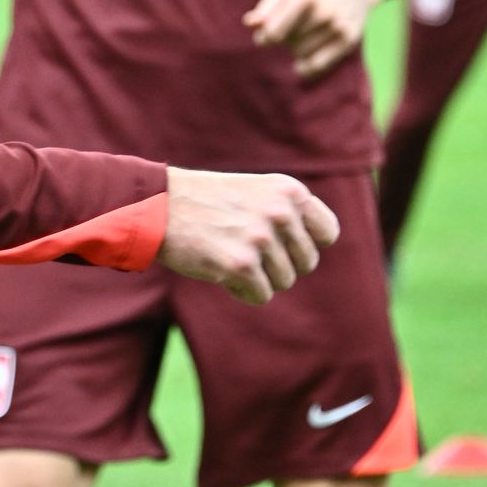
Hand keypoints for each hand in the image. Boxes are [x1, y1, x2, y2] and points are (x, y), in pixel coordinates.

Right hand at [159, 168, 338, 303]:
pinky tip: (219, 268)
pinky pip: (260, 295)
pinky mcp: (240, 264)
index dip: (306, 244)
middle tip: (245, 247)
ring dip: (258, 277)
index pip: (327, 232)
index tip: (284, 243)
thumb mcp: (256, 192)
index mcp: (288, 191)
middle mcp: (280, 212)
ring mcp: (260, 238)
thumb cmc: (207, 201)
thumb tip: (317, 248)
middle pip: (305, 263)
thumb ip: (289, 212)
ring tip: (228, 252)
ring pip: (283, 281)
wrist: (159, 205)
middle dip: (278, 263)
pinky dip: (241, 290)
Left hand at [242, 0, 379, 78]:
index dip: (264, 37)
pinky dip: (306, 66)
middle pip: (288, 43)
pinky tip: (302, 61)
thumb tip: (249, 24)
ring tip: (303, 33)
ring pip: (301, 54)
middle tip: (290, 26)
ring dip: (296, 48)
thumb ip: (267, 5)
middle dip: (284, 38)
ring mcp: (338, 27)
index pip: (274, 32)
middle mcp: (323, 13)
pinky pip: (318, 65)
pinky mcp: (349, 40)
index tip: (264, 35)